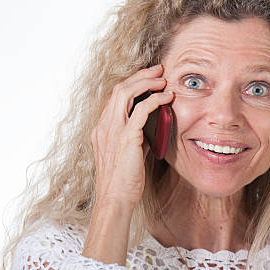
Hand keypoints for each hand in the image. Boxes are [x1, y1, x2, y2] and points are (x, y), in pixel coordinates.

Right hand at [90, 64, 173, 207]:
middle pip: (120, 89)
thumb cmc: (124, 182)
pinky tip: (167, 97)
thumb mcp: (130, 155)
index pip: (116, 97)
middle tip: (159, 70)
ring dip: (147, 82)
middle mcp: (104, 126)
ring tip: (164, 79)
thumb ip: (137, 140)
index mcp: (102, 129)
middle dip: (141, 75)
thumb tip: (152, 132)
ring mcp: (113, 131)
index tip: (150, 78)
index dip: (133, 83)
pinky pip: (141, 110)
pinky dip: (155, 99)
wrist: (115, 199)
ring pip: (126, 93)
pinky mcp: (126, 138)